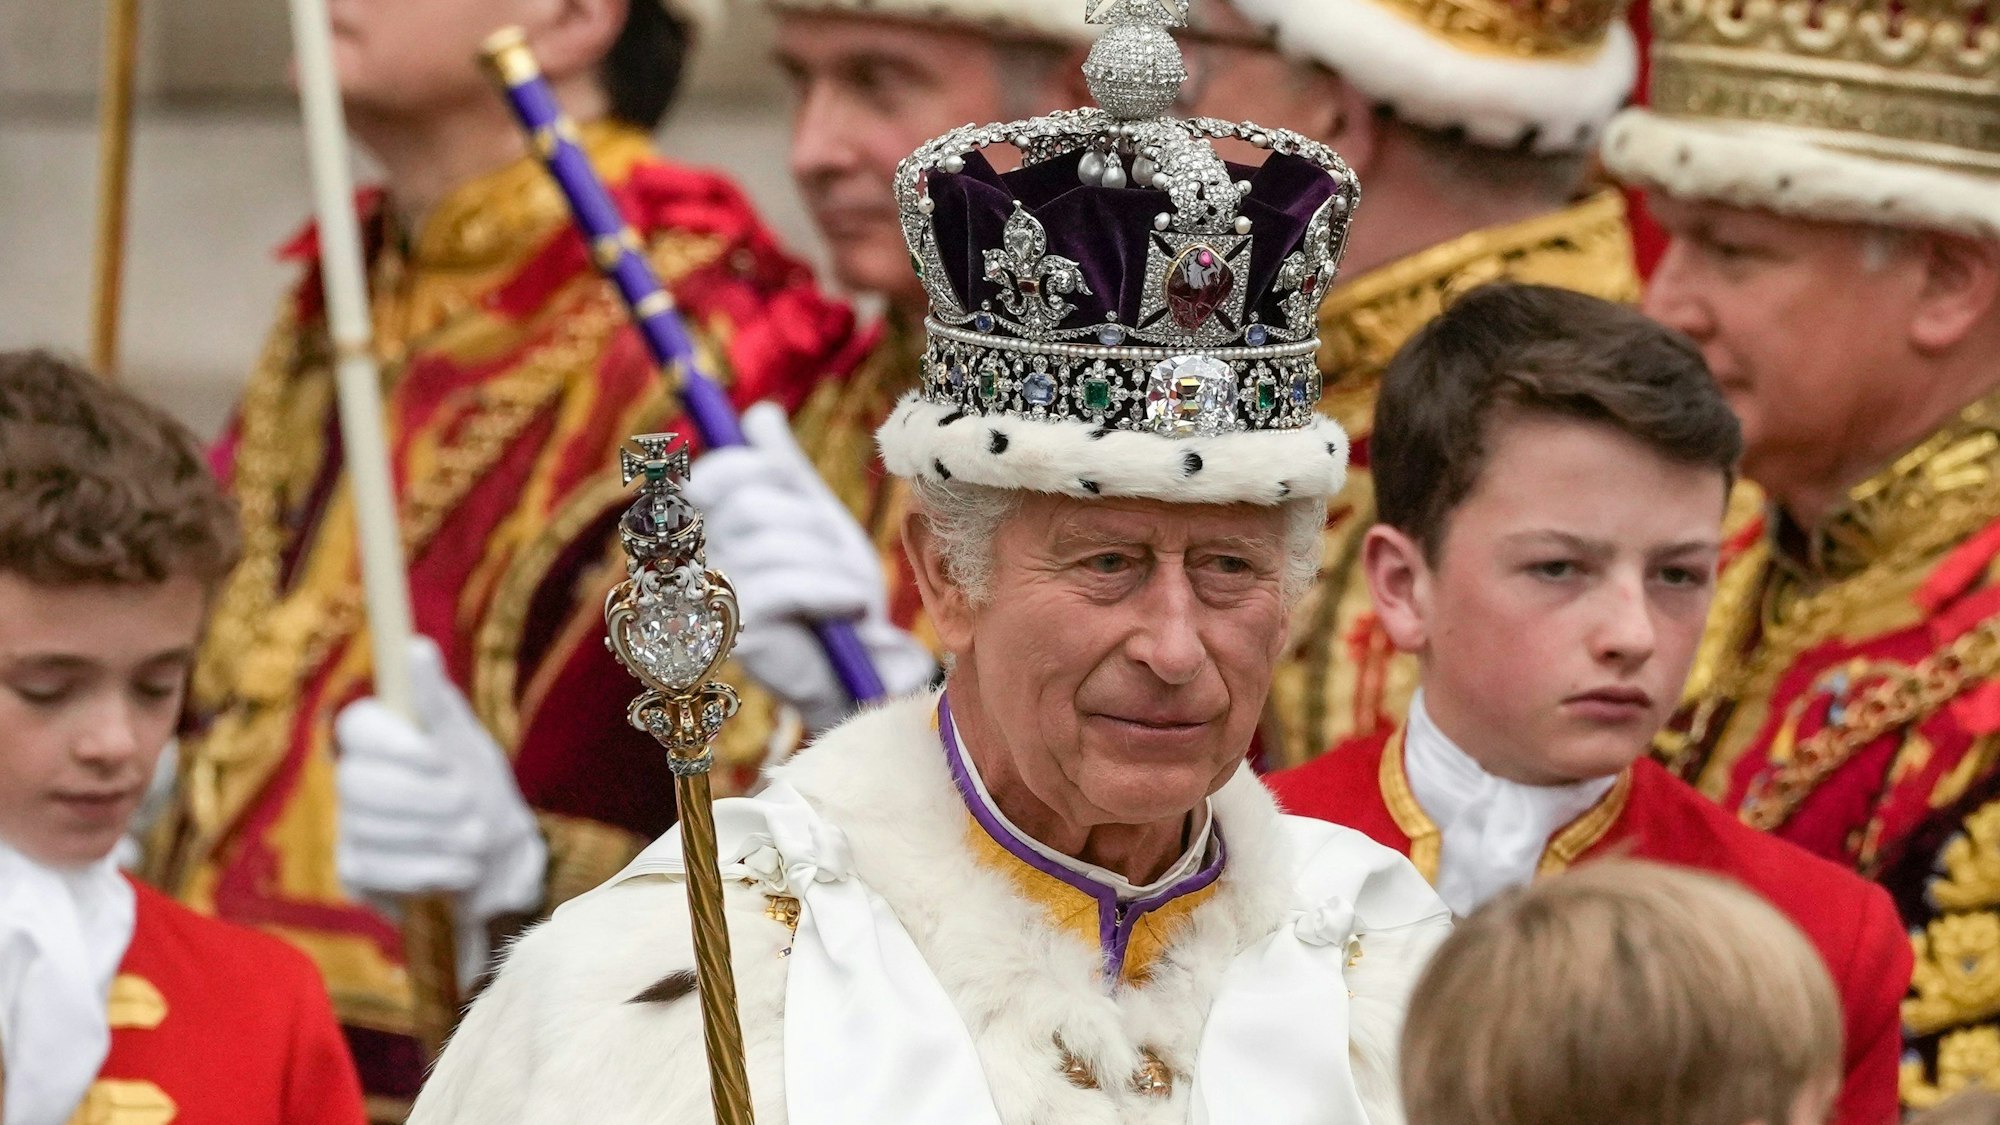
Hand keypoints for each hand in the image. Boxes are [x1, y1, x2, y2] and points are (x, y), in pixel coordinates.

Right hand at [335, 639, 546, 930]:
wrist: (498, 862)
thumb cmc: (480, 789)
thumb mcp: (469, 744)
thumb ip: (438, 703)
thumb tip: (416, 646)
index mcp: (380, 737)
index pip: (356, 726)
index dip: (394, 744)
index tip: (440, 759)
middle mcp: (353, 777)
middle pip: (357, 783)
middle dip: (425, 799)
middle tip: (470, 805)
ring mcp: (349, 825)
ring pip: (370, 829)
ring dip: (438, 836)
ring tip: (476, 838)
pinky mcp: (355, 871)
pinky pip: (378, 870)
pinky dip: (431, 870)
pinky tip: (461, 869)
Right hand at [686, 402, 935, 730]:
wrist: (858, 667)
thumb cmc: (833, 595)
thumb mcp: (814, 521)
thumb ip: (785, 472)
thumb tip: (759, 414)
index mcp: (710, 533)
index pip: (711, 478)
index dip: (756, 469)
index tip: (794, 490)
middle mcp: (697, 566)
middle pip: (750, 505)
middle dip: (812, 524)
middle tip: (839, 555)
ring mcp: (711, 602)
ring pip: (773, 544)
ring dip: (832, 565)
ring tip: (851, 593)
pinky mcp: (735, 634)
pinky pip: (785, 586)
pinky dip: (832, 591)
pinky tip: (850, 609)